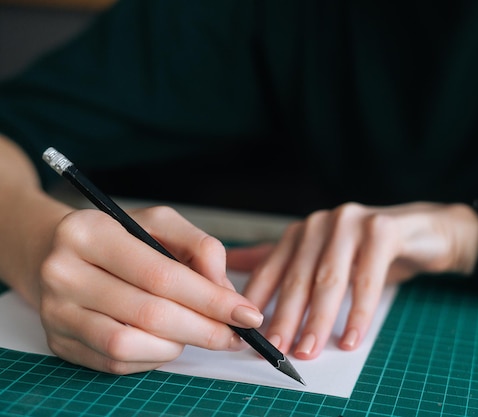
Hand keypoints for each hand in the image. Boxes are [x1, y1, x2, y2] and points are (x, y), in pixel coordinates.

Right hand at [39, 206, 263, 373]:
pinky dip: (153, 356)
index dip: (210, 299)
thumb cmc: (119, 237)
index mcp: (90, 233)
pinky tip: (168, 340)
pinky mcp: (59, 343)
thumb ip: (200, 247)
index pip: (162, 275)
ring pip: (130, 345)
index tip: (247, 313)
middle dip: (204, 329)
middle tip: (235, 335)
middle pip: (150, 313)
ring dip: (177, 345)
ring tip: (197, 331)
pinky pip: (116, 363)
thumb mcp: (160, 223)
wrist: (55, 252)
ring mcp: (57, 312)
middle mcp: (63, 272)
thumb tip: (226, 291)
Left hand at [228, 202, 477, 358]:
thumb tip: (234, 265)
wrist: (422, 234)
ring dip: (317, 320)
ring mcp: (350, 223)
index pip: (270, 270)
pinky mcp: (381, 230)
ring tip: (309, 350)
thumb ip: (283, 264)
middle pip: (297, 277)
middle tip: (277, 350)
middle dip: (285, 317)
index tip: (249, 336)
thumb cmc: (368, 252)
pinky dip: (358, 312)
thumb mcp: (324, 260)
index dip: (257, 304)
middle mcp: (320, 224)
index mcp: (300, 232)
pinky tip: (352, 338)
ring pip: (329, 279)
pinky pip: (366, 278)